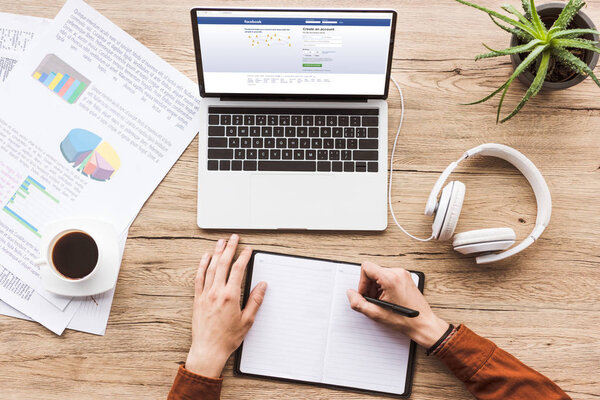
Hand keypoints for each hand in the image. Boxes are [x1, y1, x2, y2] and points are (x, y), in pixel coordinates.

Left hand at [185, 234, 266, 377]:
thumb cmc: (227, 338)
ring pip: (211, 267)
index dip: (243, 257)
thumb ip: (255, 300)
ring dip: (216, 253)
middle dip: (230, 248)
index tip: (247, 250)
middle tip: (234, 238)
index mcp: (230, 296)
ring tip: (221, 242)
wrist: (208, 349)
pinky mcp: (197, 299)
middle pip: (223, 264)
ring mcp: (205, 294)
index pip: (238, 270)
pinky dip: (202, 266)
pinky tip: (205, 258)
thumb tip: (262, 286)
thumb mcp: (247, 320)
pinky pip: (199, 278)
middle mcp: (216, 292)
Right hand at [346, 262, 448, 348]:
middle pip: (372, 272)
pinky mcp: (405, 278)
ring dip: (376, 288)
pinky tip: (387, 300)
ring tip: (381, 302)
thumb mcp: (376, 314)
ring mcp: (403, 274)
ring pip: (379, 274)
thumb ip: (358, 303)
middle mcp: (398, 272)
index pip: (366, 267)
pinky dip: (384, 287)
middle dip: (369, 287)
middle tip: (373, 301)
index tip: (365, 294)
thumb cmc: (405, 320)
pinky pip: (388, 277)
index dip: (362, 282)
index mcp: (390, 278)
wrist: (423, 324)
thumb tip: (351, 294)